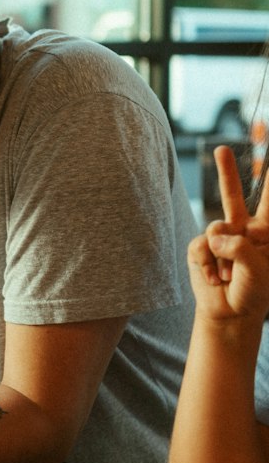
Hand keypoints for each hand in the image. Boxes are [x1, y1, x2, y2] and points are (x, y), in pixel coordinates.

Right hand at [187, 145, 268, 327]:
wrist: (230, 314)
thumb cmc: (254, 292)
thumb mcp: (258, 269)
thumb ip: (240, 247)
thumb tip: (214, 238)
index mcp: (264, 233)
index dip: (268, 180)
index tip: (267, 154)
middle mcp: (242, 230)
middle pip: (232, 195)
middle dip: (227, 172)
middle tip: (221, 148)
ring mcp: (220, 238)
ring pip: (215, 227)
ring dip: (222, 255)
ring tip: (229, 276)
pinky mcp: (201, 248)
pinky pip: (201, 248)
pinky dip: (209, 266)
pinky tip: (216, 279)